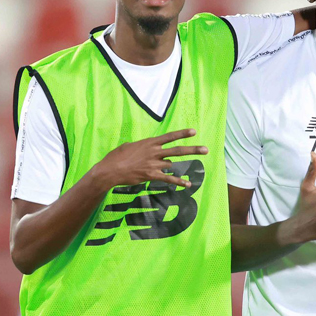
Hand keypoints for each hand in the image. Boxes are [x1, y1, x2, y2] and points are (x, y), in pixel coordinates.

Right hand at [91, 128, 206, 189]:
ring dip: (182, 166)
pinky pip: (169, 178)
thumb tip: (141, 148)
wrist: (110, 170)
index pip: (169, 137)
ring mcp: (154, 164)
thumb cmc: (116, 157)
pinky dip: (178, 182)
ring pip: (173, 164)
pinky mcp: (152, 175)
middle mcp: (154, 152)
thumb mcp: (128, 146)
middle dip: (193, 150)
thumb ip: (138, 146)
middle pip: (178, 150)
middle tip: (206, 150)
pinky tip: (187, 184)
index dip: (182, 134)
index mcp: (149, 143)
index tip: (194, 131)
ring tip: (198, 167)